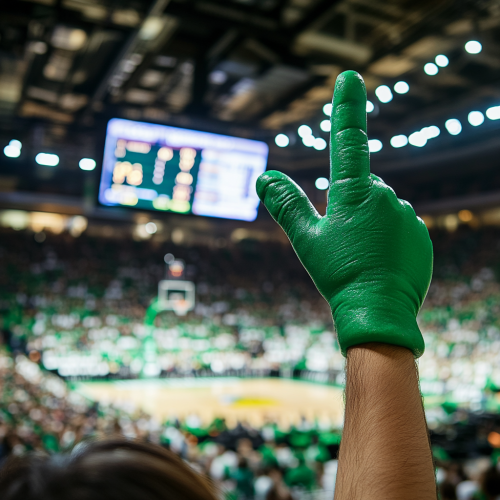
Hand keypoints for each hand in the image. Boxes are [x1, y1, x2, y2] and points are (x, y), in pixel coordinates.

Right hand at [256, 71, 432, 356]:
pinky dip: (386, 238)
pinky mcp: (421, 236)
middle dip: (350, 204)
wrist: (378, 311)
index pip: (348, 140)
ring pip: (380, 208)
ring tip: (361, 256)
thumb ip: (286, 204)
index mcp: (354, 193)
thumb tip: (264, 176)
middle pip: (362, 187)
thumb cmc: (338, 274)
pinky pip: (398, 226)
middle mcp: (386, 197)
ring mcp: (407, 216)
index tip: (349, 77)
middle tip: (342, 241)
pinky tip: (379, 262)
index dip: (347, 107)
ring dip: (368, 223)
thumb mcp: (305, 240)